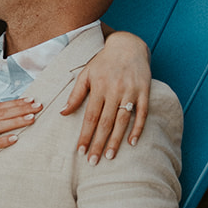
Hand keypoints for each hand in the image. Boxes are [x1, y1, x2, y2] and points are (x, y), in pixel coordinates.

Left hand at [60, 30, 149, 161]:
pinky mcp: (145, 91)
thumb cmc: (103, 62)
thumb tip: (63, 113)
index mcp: (98, 87)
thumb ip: (75, 94)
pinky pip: (142, 113)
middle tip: (93, 161)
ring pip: (123, 120)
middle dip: (98, 143)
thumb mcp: (86, 74)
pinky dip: (138, 128)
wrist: (128, 46)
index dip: (85, 135)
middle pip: (105, 122)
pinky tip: (132, 142)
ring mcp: (131, 91)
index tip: (80, 151)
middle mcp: (114, 90)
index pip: (90, 116)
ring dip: (116, 140)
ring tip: (109, 156)